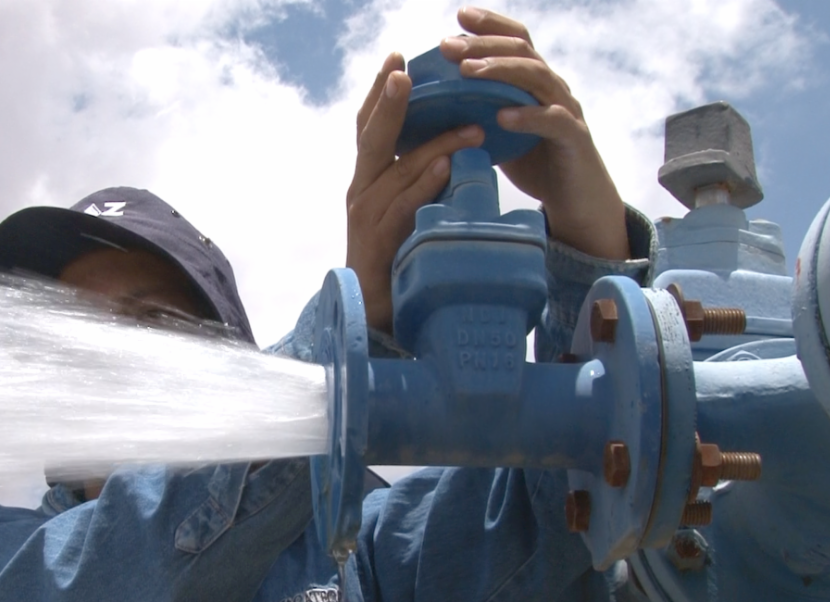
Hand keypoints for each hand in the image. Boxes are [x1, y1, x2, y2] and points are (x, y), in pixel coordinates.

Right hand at [346, 52, 484, 332]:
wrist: (375, 313)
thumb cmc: (397, 258)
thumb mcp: (408, 210)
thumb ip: (421, 180)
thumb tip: (454, 149)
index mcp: (368, 179)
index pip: (370, 128)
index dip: (381, 93)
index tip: (398, 60)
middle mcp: (361, 191)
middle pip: (372, 138)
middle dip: (389, 102)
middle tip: (405, 71)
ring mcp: (366, 216)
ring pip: (398, 171)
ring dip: (434, 146)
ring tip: (468, 128)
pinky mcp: (377, 241)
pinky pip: (402, 207)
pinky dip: (423, 185)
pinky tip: (444, 168)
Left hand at [440, 7, 628, 260]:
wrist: (577, 201)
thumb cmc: (535, 164)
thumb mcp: (499, 133)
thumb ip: (477, 113)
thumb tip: (429, 106)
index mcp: (534, 83)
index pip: (517, 40)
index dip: (491, 24)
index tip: (460, 15)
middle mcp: (553, 88)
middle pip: (522, 51)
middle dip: (484, 44)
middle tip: (449, 46)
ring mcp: (567, 111)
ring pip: (537, 77)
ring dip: (501, 70)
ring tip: (468, 71)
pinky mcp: (575, 139)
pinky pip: (553, 121)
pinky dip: (527, 116)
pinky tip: (503, 116)